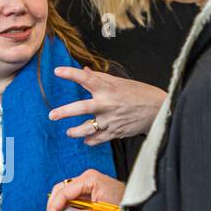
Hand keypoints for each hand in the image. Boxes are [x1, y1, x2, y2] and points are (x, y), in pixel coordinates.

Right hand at [44, 168, 124, 210]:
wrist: (138, 203)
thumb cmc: (124, 206)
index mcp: (90, 179)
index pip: (65, 192)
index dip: (54, 207)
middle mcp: (87, 178)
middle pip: (61, 189)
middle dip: (54, 205)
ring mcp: (88, 182)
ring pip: (65, 192)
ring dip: (59, 205)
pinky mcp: (89, 188)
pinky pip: (73, 195)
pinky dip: (67, 205)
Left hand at [48, 67, 164, 144]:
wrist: (159, 110)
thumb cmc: (139, 93)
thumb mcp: (120, 82)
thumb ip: (100, 78)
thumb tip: (85, 71)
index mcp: (108, 88)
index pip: (86, 78)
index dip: (71, 74)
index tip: (57, 71)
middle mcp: (107, 104)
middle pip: (81, 108)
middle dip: (64, 112)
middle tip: (51, 115)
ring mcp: (111, 120)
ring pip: (86, 128)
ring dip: (75, 132)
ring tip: (69, 132)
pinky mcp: (115, 132)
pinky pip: (97, 139)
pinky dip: (90, 140)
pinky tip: (85, 139)